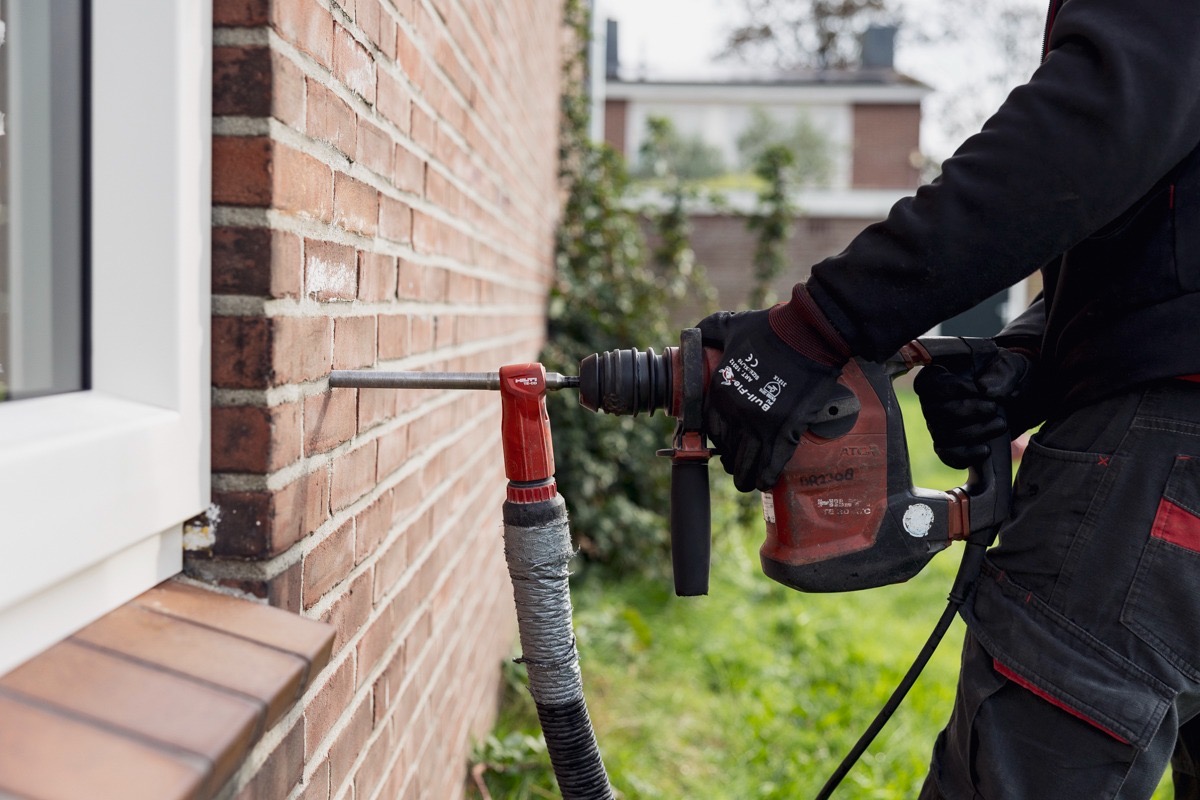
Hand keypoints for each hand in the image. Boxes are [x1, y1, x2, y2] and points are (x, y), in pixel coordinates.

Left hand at [697, 291, 849, 491]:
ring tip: (749, 482)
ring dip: (747, 476)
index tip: (726, 445)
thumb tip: (695, 332)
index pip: (712, 430)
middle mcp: (736, 412)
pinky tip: (766, 483)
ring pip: (748, 463)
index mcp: (720, 391)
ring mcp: (762, 423)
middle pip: (728, 450)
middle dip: (732, 461)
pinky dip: (768, 476)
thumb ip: (709, 329)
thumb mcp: (730, 325)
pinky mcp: (787, 429)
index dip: (718, 441)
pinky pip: (773, 463)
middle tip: (738, 466)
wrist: (807, 333)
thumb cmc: (770, 327)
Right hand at [914, 348, 1040, 469]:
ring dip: (974, 432)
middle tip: (994, 408)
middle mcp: (931, 401)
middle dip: (966, 411)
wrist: (1018, 400)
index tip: (980, 390)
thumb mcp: (1010, 366)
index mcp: (938, 375)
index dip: (953, 389)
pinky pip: (947, 455)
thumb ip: (1000, 371)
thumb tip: (985, 389)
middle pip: (933, 411)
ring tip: (1001, 424)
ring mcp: (937, 425)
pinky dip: (966, 455)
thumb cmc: (1006, 377)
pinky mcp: (949, 445)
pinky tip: (986, 450)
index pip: (929, 384)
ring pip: (942, 435)